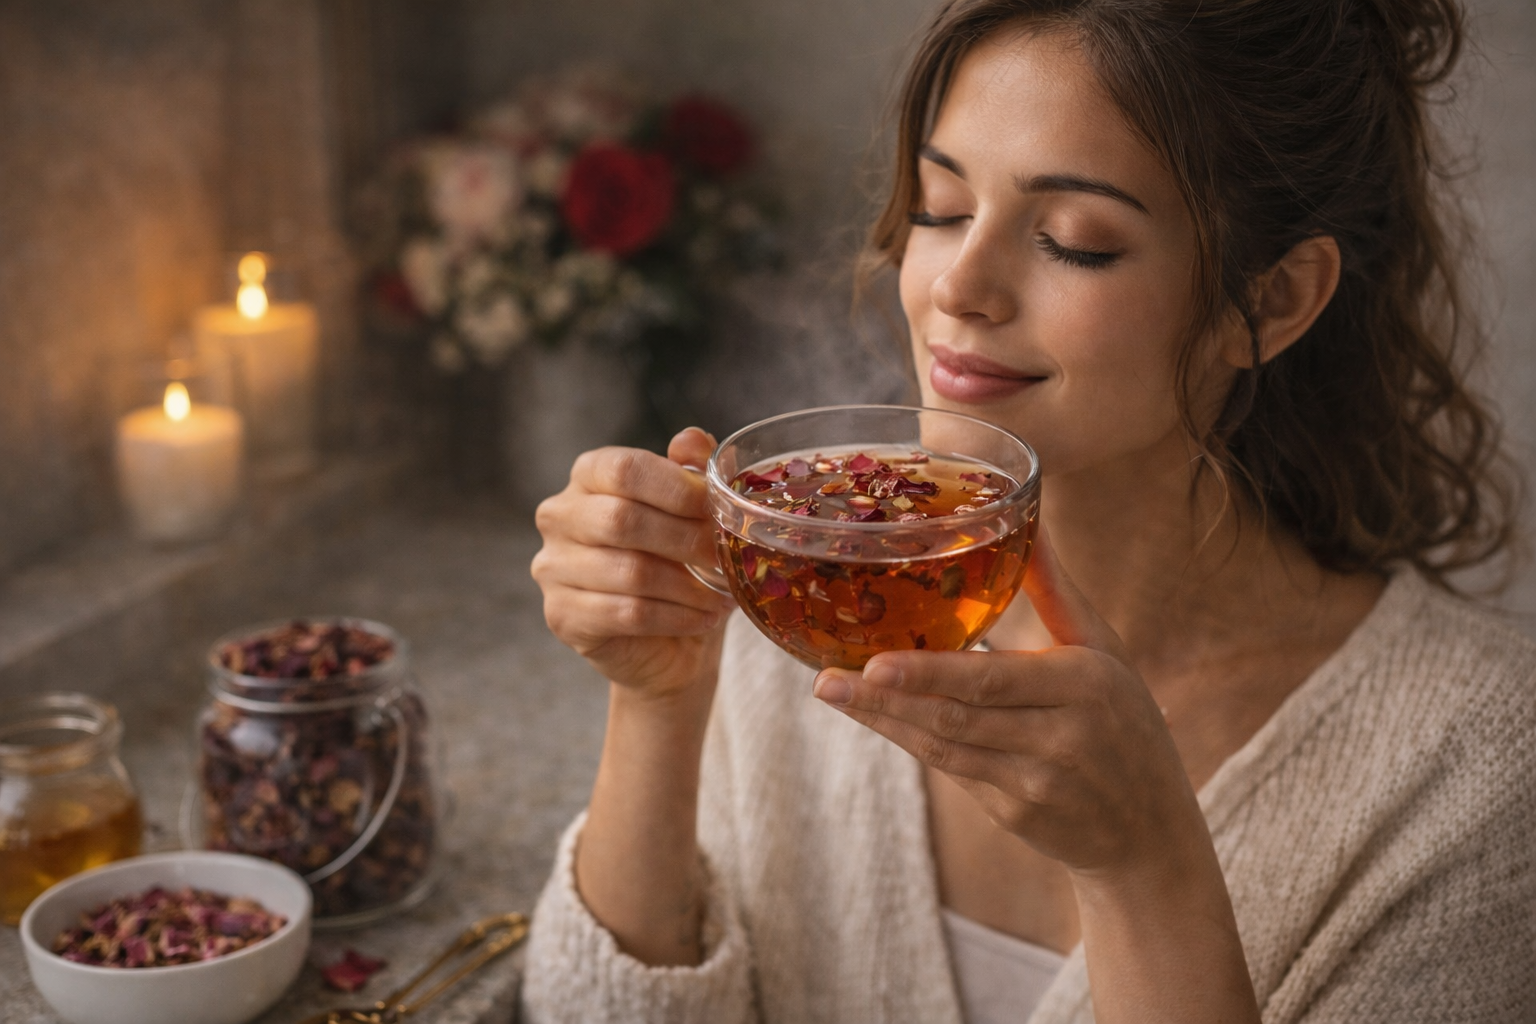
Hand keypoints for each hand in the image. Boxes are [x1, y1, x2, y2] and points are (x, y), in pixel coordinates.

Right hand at [532, 427, 736, 699]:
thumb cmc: (678, 563)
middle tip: (725, 558)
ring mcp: (552, 567)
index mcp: (587, 475)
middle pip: (623, 520)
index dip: (677, 489)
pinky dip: (676, 617)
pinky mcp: (562, 616)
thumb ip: (690, 472)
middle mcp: (559, 516)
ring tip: (721, 595)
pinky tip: (703, 619)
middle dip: (686, 540)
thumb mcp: (692, 512)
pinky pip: (627, 614)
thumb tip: (691, 439)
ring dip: (688, 586)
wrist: (667, 639)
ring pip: (629, 572)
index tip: (718, 511)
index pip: (624, 469)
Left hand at [811, 525, 1204, 878]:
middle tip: (826, 681)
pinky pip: (951, 772)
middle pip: (958, 717)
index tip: (875, 662)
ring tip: (831, 692)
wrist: (1151, 830)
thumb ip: (1056, 591)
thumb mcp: (1103, 650)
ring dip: (883, 721)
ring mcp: (1034, 784)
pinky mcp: (1015, 815)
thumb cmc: (1125, 721)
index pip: (994, 679)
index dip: (932, 674)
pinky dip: (909, 741)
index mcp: (1083, 686)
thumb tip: (1025, 518)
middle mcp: (1059, 738)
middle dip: (886, 699)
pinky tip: (872, 716)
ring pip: (944, 749)